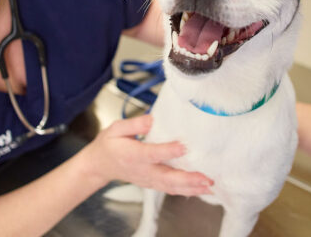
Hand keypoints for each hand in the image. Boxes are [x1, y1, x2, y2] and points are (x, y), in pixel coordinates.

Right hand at [83, 114, 213, 195]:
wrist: (100, 165)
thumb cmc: (109, 145)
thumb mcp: (116, 129)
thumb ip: (134, 124)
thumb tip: (152, 119)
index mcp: (133, 155)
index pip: (152, 154)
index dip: (167, 151)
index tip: (183, 146)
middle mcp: (143, 170)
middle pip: (167, 177)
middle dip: (188, 178)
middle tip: (205, 177)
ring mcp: (149, 180)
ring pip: (172, 187)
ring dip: (192, 187)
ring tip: (210, 185)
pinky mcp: (153, 184)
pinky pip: (171, 189)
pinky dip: (188, 191)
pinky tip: (202, 189)